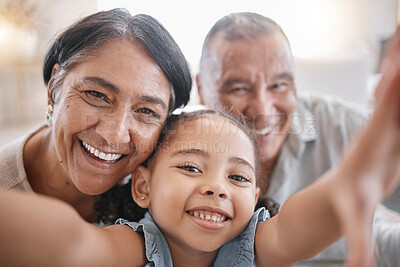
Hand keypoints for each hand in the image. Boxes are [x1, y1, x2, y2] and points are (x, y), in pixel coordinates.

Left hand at [331, 27, 399, 266]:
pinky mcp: (395, 130)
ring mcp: (387, 128)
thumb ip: (358, 246)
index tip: (395, 68)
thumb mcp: (354, 223)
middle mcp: (379, 130)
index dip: (392, 92)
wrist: (342, 190)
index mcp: (371, 144)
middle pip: (392, 93)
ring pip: (397, 92)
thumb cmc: (346, 202)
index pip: (383, 114)